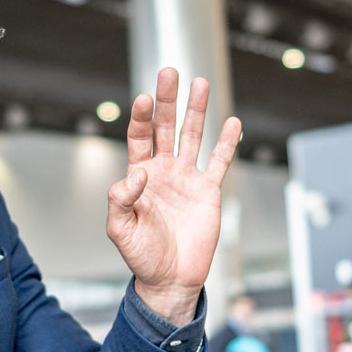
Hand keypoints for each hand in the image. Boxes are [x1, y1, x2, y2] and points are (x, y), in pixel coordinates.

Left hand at [106, 68, 241, 324]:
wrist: (170, 279)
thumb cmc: (141, 256)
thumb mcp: (120, 230)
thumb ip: (120, 201)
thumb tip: (135, 175)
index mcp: (139, 176)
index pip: (139, 137)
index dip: (142, 117)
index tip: (145, 98)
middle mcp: (163, 171)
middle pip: (165, 127)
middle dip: (168, 100)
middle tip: (170, 72)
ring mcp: (186, 179)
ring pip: (192, 136)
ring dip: (196, 111)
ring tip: (200, 83)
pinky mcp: (208, 192)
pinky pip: (219, 162)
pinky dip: (227, 143)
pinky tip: (232, 122)